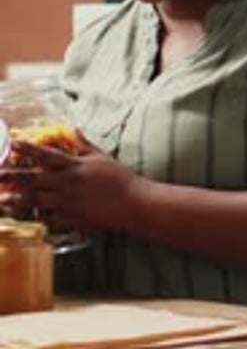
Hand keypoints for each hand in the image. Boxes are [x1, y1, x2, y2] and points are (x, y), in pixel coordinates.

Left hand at [3, 131, 137, 233]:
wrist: (132, 204)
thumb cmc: (119, 178)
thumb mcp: (101, 156)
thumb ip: (83, 144)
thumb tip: (73, 129)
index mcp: (74, 166)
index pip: (45, 154)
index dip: (27, 148)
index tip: (11, 143)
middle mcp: (67, 183)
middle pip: (33, 179)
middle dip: (12, 176)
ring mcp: (67, 203)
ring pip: (35, 200)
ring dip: (16, 199)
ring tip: (2, 198)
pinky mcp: (71, 219)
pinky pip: (47, 218)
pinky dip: (34, 216)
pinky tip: (24, 215)